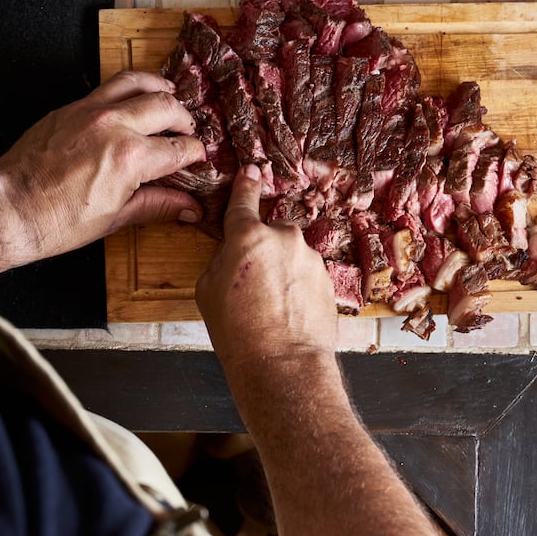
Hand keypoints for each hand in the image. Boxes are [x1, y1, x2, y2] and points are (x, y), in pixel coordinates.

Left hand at [0, 71, 205, 275]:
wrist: (10, 207)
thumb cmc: (56, 220)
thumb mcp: (115, 218)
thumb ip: (157, 204)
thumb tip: (188, 207)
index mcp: (130, 158)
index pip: (178, 148)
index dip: (195, 154)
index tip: (198, 157)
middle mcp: (114, 126)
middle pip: (166, 108)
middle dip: (184, 120)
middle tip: (187, 131)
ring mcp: (90, 111)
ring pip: (137, 82)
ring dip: (159, 89)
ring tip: (169, 97)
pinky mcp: (70, 108)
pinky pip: (107, 86)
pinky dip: (128, 88)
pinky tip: (132, 99)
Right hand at [195, 164, 336, 366]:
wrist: (283, 364)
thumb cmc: (238, 332)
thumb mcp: (208, 291)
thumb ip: (222, 260)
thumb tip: (234, 254)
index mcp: (248, 237)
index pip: (244, 200)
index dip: (245, 184)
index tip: (251, 171)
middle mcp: (284, 239)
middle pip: (270, 235)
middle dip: (263, 252)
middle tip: (251, 287)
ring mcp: (311, 258)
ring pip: (291, 256)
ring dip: (282, 273)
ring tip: (271, 308)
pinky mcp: (328, 278)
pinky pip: (307, 275)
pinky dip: (299, 289)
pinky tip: (289, 314)